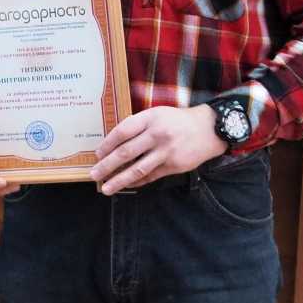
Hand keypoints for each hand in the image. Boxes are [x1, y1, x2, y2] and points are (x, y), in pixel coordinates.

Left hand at [89, 105, 225, 195]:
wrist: (209, 129)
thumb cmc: (177, 120)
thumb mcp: (156, 114)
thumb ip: (137, 125)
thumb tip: (113, 141)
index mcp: (149, 119)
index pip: (122, 132)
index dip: (107, 144)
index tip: (97, 154)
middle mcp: (156, 135)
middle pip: (126, 152)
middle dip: (107, 165)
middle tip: (93, 174)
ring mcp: (166, 152)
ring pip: (137, 169)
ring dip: (119, 180)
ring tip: (106, 188)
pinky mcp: (174, 166)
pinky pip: (151, 176)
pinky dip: (137, 182)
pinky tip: (126, 186)